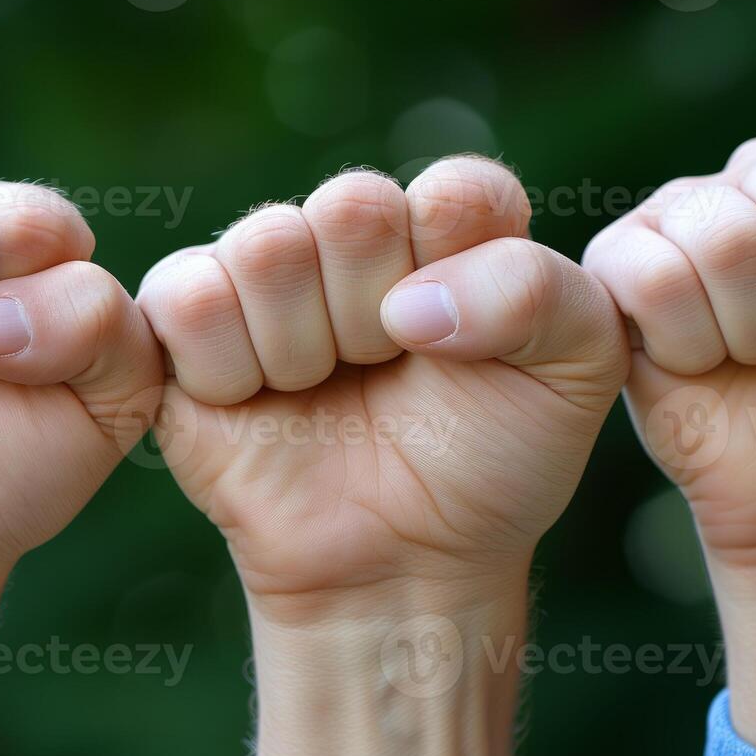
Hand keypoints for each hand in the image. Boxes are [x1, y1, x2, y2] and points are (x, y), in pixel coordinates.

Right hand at [140, 158, 628, 609]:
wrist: (400, 566)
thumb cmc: (491, 465)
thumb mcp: (574, 372)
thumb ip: (539, 292)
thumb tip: (409, 303)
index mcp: (451, 225)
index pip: (454, 189)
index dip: (457, 276)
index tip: (459, 349)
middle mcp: (351, 233)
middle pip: (352, 204)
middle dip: (376, 314)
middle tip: (383, 374)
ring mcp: (261, 273)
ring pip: (265, 245)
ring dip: (303, 347)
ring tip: (319, 392)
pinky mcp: (181, 325)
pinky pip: (186, 296)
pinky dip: (225, 368)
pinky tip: (255, 404)